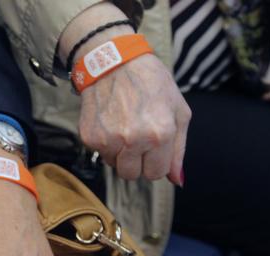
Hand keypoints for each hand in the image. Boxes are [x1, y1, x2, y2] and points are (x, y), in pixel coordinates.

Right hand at [79, 54, 189, 184]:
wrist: (114, 61)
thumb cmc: (151, 83)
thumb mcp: (178, 111)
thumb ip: (179, 149)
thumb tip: (177, 180)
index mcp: (160, 134)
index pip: (156, 174)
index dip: (155, 162)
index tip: (153, 148)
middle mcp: (133, 140)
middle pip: (132, 175)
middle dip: (136, 162)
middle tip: (137, 140)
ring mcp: (108, 139)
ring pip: (114, 166)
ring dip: (119, 153)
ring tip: (123, 127)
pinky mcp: (89, 137)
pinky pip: (99, 153)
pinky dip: (105, 143)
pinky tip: (110, 122)